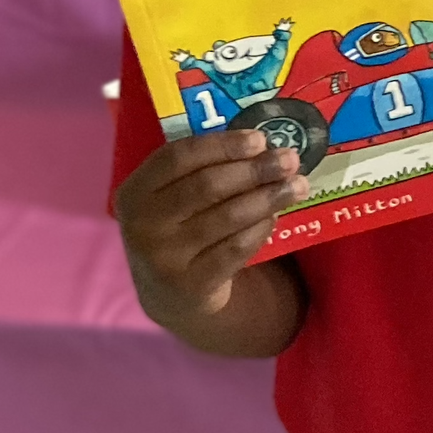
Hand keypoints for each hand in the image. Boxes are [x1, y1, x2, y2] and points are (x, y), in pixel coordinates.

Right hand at [116, 131, 305, 320]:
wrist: (169, 293)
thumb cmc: (178, 227)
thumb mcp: (171, 197)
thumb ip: (203, 169)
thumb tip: (264, 146)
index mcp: (134, 192)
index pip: (178, 157)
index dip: (222, 145)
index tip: (260, 138)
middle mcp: (143, 225)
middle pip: (207, 185)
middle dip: (255, 169)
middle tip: (290, 159)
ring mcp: (166, 257)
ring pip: (228, 216)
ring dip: (269, 197)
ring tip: (298, 185)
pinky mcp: (193, 284)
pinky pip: (237, 247)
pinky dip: (261, 228)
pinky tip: (275, 215)